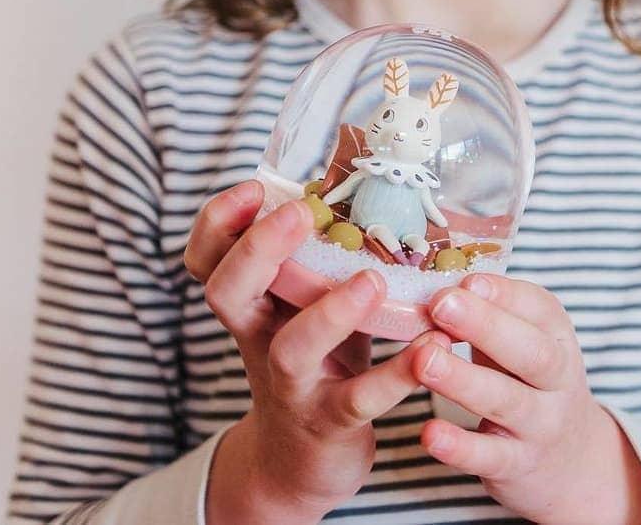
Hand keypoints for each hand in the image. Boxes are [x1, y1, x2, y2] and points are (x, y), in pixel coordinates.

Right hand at [185, 180, 449, 523]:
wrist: (303, 461)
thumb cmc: (317, 359)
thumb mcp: (307, 303)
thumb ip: (321, 254)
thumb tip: (364, 178)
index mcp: (255, 301)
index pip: (209, 257)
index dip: (218, 222)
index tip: (252, 188)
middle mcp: (261, 338)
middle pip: (228, 292)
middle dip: (257, 249)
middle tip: (299, 212)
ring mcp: (293, 384)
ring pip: (291, 349)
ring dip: (330, 312)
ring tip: (373, 280)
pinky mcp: (331, 422)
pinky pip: (360, 399)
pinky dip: (396, 375)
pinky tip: (431, 348)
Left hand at [412, 274, 640, 524]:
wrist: (569, 462)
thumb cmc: (528, 381)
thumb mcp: (523, 340)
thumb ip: (489, 312)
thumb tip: (439, 281)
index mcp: (557, 337)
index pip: (539, 308)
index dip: (502, 293)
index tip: (464, 279)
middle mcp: (557, 380)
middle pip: (531, 352)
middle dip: (485, 325)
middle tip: (440, 304)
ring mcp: (540, 426)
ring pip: (506, 401)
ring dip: (463, 380)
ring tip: (425, 360)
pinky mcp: (517, 465)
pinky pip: (489, 456)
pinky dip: (459, 447)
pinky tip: (430, 432)